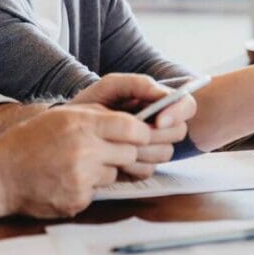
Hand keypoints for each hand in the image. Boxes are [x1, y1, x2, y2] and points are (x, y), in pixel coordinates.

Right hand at [0, 104, 150, 217]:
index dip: (141, 133)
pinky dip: (87, 188)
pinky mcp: (77, 199)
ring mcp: (81, 177)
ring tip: (75, 165)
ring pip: (114, 173)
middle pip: (130, 153)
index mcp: (81, 123)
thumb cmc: (29, 141)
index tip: (139, 135)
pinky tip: (65, 181)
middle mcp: (84, 149)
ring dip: (103, 170)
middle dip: (123, 153)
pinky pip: (98, 192)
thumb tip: (132, 120)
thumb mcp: (61, 116)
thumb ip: (96, 116)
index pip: (132, 128)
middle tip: (104, 152)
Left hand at [73, 73, 195, 178]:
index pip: (187, 106)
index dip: (177, 113)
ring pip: (166, 153)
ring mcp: (151, 147)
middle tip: (133, 133)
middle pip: (179, 132)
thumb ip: (138, 84)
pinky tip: (114, 158)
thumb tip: (162, 96)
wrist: (66, 132)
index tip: (158, 120)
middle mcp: (159, 125)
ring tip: (118, 144)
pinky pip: (149, 170)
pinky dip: (132, 166)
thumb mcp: (110, 87)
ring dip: (143, 151)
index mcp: (157, 103)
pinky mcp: (139, 167)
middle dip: (157, 134)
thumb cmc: (90, 104)